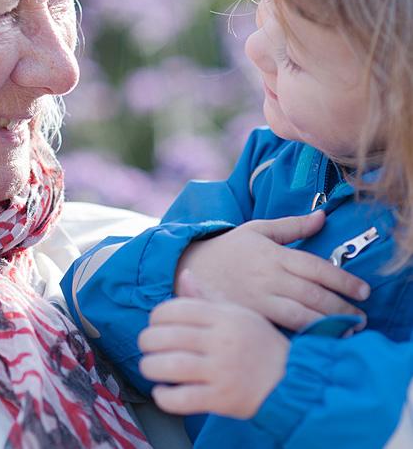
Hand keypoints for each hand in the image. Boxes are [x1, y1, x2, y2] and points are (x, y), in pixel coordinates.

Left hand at [139, 271, 289, 418]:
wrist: (294, 380)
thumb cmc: (260, 344)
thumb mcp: (237, 313)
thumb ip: (207, 296)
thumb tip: (184, 274)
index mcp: (223, 317)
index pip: (174, 309)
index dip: (156, 317)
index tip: (154, 324)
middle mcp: (221, 341)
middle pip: (167, 337)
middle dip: (147, 341)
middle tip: (145, 346)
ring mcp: (222, 371)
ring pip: (171, 366)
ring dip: (151, 367)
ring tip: (149, 367)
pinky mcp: (223, 399)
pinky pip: (184, 399)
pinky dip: (165, 397)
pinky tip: (162, 392)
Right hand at [175, 210, 369, 330]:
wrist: (189, 267)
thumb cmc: (227, 249)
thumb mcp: (257, 230)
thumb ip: (292, 226)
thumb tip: (323, 216)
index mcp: (273, 254)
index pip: (316, 267)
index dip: (343, 280)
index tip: (363, 291)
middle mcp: (268, 277)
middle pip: (314, 294)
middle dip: (342, 307)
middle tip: (362, 316)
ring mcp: (258, 299)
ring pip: (301, 315)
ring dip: (329, 324)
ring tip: (348, 330)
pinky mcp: (249, 316)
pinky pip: (280, 328)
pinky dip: (302, 334)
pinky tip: (317, 337)